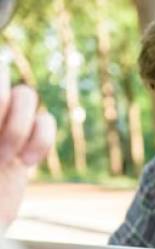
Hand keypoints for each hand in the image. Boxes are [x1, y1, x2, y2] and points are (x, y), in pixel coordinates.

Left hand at [0, 62, 56, 226]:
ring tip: (7, 158)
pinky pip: (47, 123)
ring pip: (26, 95)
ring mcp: (2, 127)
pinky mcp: (24, 145)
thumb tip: (8, 115)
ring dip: (21, 127)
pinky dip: (42, 141)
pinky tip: (27, 164)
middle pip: (2, 75)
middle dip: (4, 110)